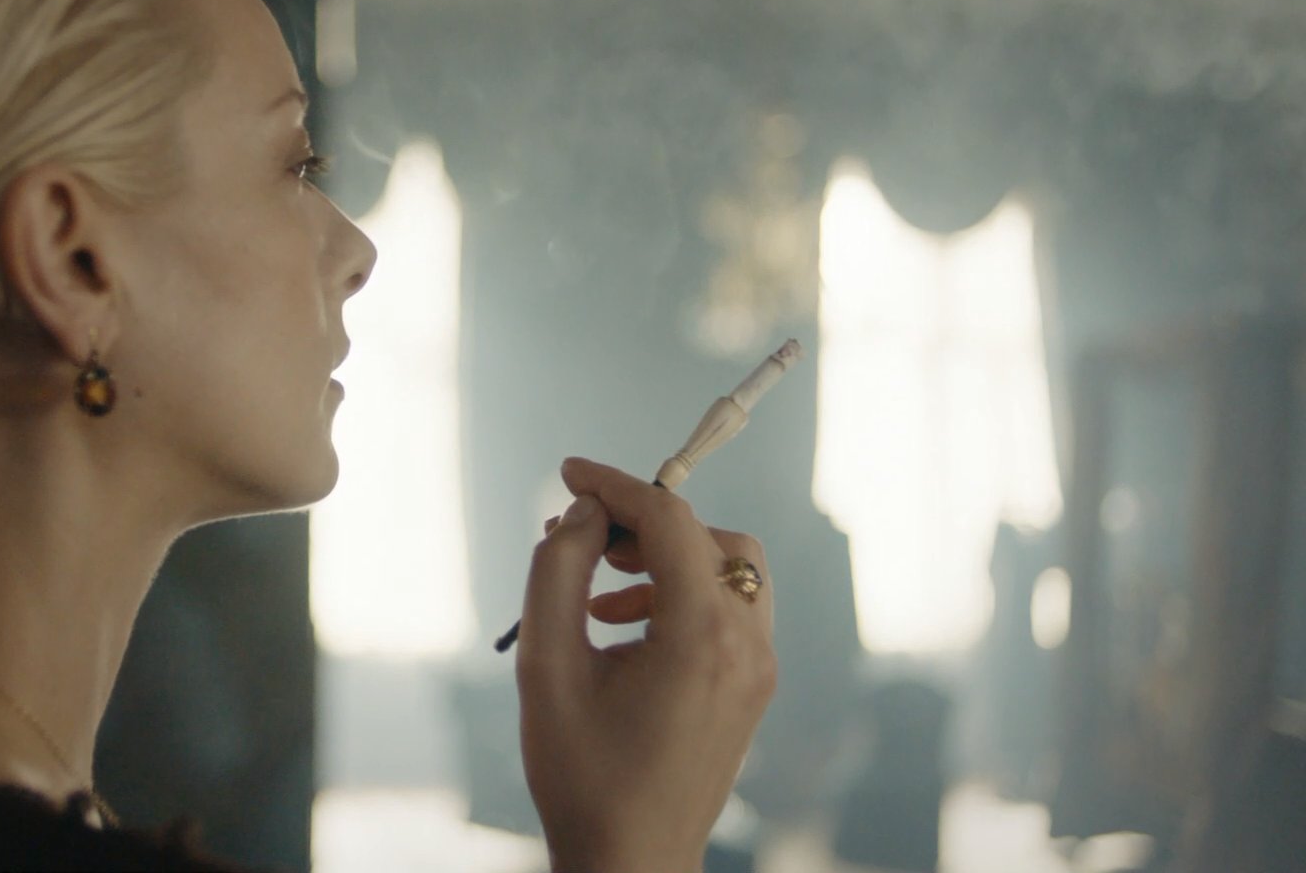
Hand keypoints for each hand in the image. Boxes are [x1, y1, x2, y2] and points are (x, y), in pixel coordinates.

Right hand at [516, 457, 777, 872]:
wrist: (632, 862)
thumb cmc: (583, 775)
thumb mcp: (546, 666)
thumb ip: (557, 572)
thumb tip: (583, 515)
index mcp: (702, 636)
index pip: (670, 520)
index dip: (615, 485)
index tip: (569, 473)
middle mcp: (748, 645)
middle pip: (710, 536)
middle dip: (647, 523)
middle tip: (586, 535)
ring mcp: (759, 669)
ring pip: (729, 569)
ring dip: (666, 560)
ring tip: (599, 595)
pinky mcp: (755, 687)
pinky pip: (730, 610)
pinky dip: (683, 595)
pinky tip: (624, 629)